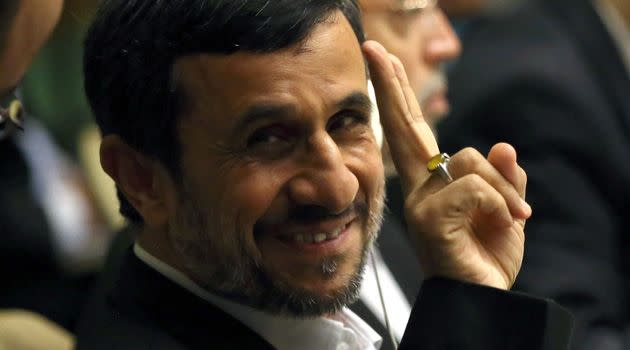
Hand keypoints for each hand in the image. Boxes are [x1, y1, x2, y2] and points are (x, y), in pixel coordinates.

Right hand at [363, 41, 530, 289]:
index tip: (378, 58)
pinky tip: (501, 226)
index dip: (396, 93)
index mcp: (432, 181)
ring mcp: (421, 202)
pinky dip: (502, 206)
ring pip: (472, 160)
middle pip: (406, 125)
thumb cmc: (486, 255)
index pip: (412, 129)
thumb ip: (503, 177)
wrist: (481, 298)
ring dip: (505, 191)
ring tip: (511, 220)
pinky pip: (475, 188)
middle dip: (392, 83)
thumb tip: (503, 145)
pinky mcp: (429, 217)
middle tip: (372, 47)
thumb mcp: (506, 209)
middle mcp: (419, 187)